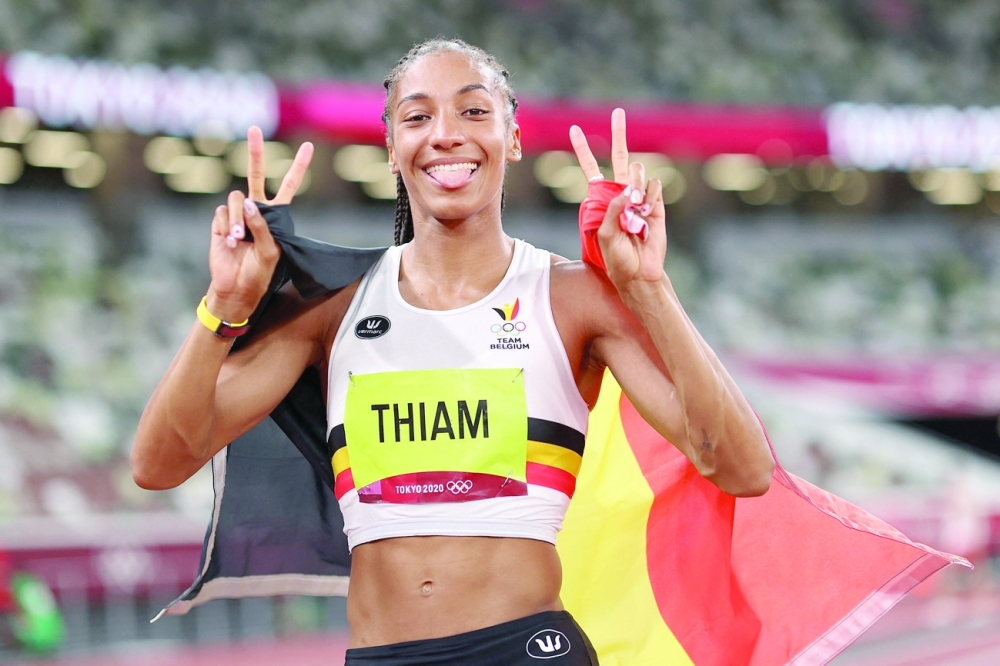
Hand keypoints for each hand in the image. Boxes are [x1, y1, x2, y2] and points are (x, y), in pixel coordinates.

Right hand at [207, 126, 313, 320]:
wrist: (236, 287)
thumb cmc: (260, 272)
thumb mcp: (271, 251)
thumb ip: (262, 227)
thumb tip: (249, 203)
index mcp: (276, 215)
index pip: (288, 185)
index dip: (297, 166)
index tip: (308, 146)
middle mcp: (257, 210)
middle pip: (256, 174)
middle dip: (255, 152)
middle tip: (253, 129)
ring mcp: (238, 214)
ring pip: (237, 199)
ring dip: (238, 220)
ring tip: (238, 240)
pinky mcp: (220, 221)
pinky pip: (222, 213)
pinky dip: (227, 227)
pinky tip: (229, 242)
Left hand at [569, 108, 665, 287]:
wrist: (639, 272)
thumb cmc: (617, 257)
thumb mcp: (605, 233)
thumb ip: (613, 208)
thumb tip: (628, 189)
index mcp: (603, 198)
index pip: (592, 169)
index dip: (583, 150)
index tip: (575, 129)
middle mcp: (621, 193)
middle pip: (621, 157)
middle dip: (618, 133)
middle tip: (618, 112)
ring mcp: (640, 197)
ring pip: (638, 173)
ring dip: (635, 185)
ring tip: (634, 208)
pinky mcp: (657, 204)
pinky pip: (654, 189)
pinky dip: (650, 198)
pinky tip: (647, 212)